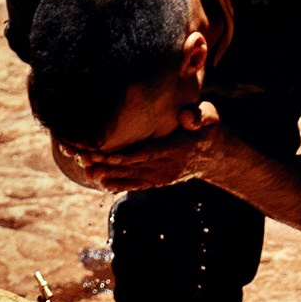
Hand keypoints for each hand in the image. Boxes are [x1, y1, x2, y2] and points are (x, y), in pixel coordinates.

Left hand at [53, 105, 234, 196]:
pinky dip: (117, 183)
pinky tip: (100, 181)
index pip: (146, 153)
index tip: (105, 154)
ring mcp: (161, 177)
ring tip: (86, 169)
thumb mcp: (209, 117)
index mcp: (176, 149)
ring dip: (107, 174)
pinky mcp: (156, 181)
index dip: (124, 155)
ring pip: (130, 177)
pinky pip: (135, 184)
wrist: (215, 156)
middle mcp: (166, 167)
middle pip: (133, 166)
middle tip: (85, 159)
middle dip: (107, 164)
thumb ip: (199, 116)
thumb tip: (188, 117)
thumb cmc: (208, 129)